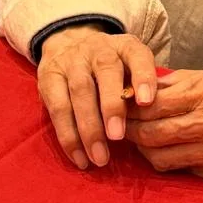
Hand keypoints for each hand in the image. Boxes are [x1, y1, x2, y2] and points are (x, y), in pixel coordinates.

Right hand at [37, 26, 157, 170]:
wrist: (68, 44)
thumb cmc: (110, 68)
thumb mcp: (129, 67)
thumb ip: (139, 88)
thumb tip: (153, 120)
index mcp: (124, 46)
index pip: (137, 55)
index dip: (143, 76)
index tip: (147, 102)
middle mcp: (98, 49)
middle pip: (106, 72)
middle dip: (112, 106)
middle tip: (117, 137)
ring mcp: (71, 62)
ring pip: (80, 91)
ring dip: (90, 128)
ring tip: (100, 158)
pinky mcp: (49, 78)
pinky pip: (58, 108)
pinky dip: (68, 136)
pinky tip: (80, 157)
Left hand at [127, 62, 202, 182]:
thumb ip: (181, 82)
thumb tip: (147, 86)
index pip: (152, 106)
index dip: (129, 107)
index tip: (119, 103)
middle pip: (151, 136)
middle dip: (129, 132)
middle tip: (120, 126)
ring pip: (162, 160)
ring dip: (146, 151)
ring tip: (141, 140)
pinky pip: (186, 170)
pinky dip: (172, 160)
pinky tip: (170, 149)